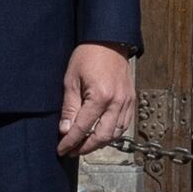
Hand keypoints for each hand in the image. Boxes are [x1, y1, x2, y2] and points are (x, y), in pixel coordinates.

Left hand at [55, 44, 135, 161]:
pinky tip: (101, 134)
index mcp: (100, 96)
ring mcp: (126, 102)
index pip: (83, 128)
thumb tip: (65, 130)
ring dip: (99, 143)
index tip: (61, 149)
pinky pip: (124, 125)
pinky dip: (112, 134)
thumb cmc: (87, 56)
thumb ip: (69, 108)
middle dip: (85, 148)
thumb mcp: (71, 80)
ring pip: (115, 134)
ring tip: (84, 144)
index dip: (70, 142)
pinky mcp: (131, 100)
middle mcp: (116, 102)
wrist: (108, 40)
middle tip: (72, 150)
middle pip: (101, 137)